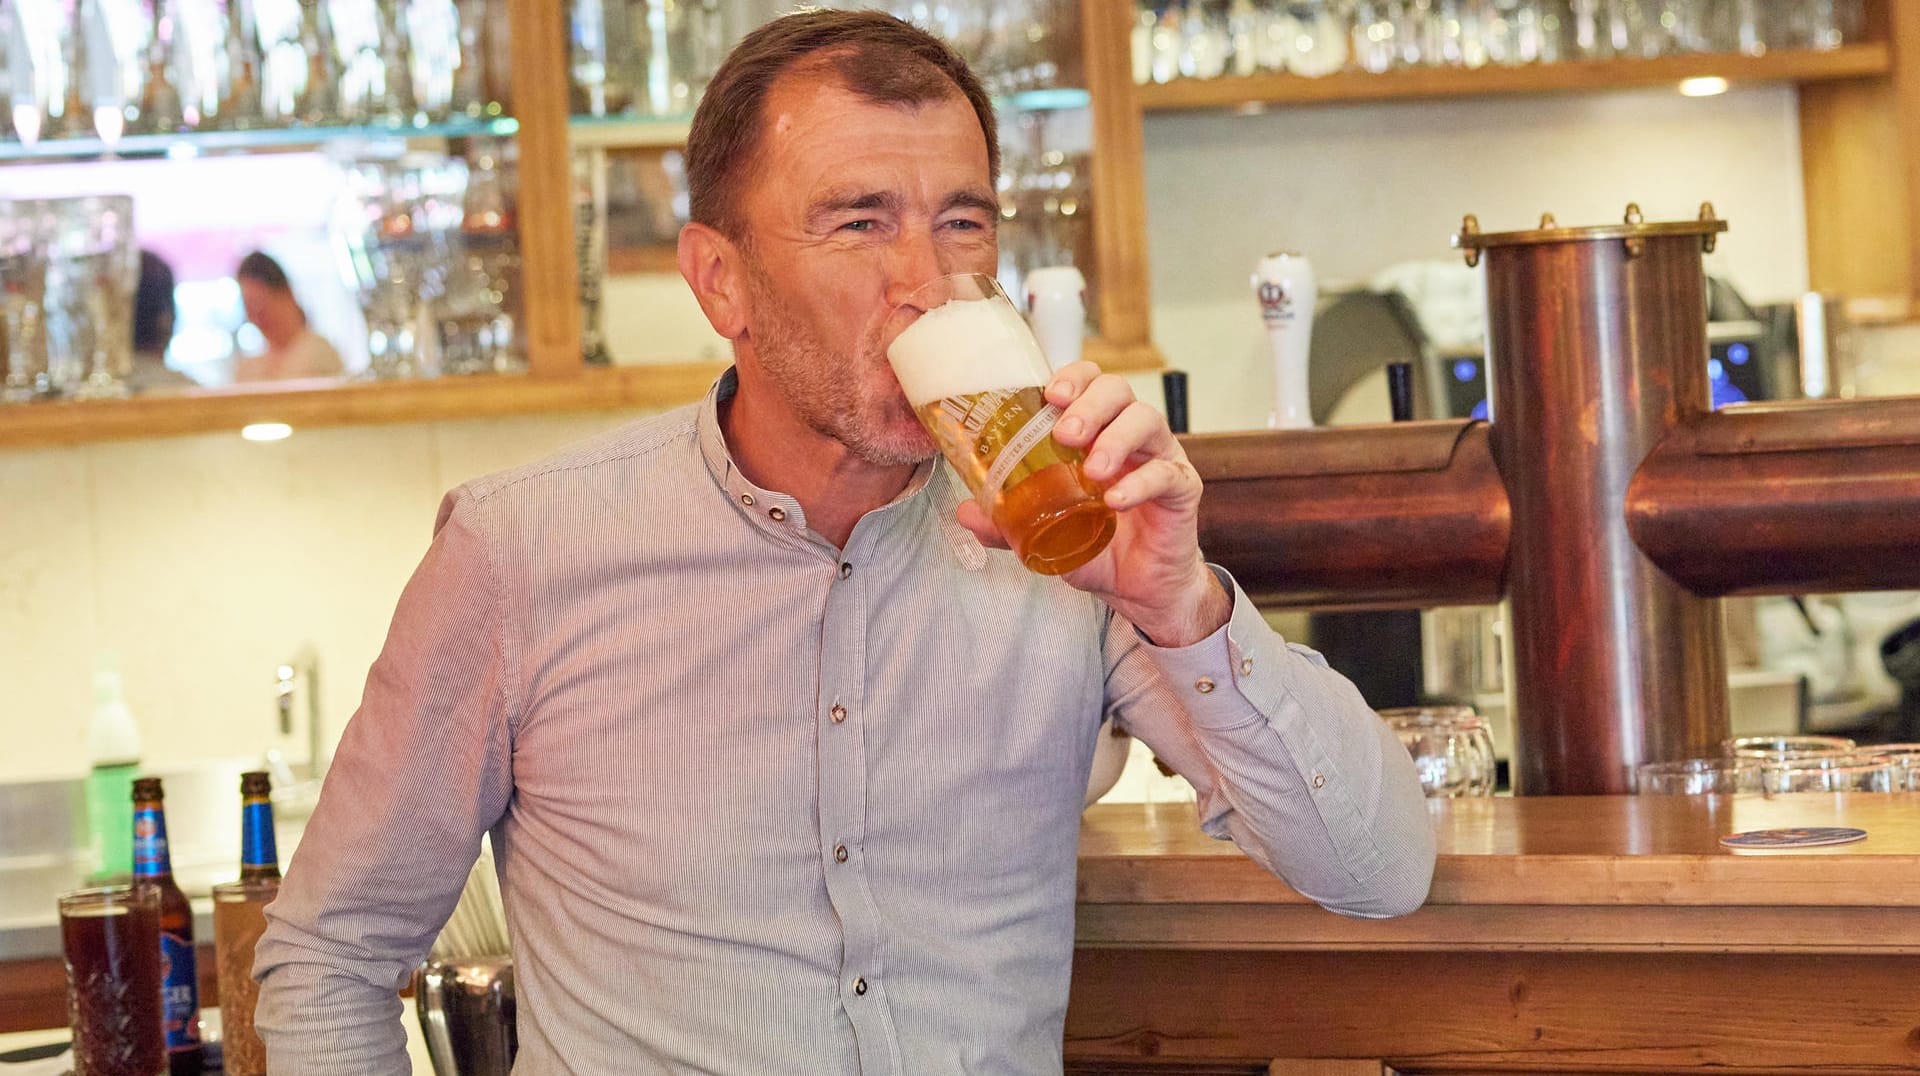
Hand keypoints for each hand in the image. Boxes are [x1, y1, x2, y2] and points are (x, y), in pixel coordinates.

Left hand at [954, 362, 1229, 646]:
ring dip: (1115, 438)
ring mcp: (1160, 457)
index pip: (1090, 382)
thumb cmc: (1096, 546)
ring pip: (1147, 420)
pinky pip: (1166, 473)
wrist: (1137, 589)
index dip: (1073, 377)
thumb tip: (966, 512)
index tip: (1050, 394)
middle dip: (1089, 404)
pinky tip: (1116, 500)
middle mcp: (1130, 435)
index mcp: (1098, 431)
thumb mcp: (1044, 534)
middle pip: (1118, 391)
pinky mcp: (1182, 488)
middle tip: (1065, 434)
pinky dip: (1140, 482)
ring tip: (1092, 470)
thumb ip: (1007, 522)